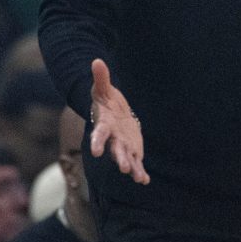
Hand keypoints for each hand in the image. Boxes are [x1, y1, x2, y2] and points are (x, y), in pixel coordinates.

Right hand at [89, 58, 149, 183]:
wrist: (112, 112)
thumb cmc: (105, 100)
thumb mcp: (102, 89)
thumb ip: (100, 78)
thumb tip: (96, 61)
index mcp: (104, 125)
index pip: (99, 134)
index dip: (97, 142)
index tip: (95, 151)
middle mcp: (112, 138)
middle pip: (116, 149)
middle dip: (120, 158)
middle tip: (124, 168)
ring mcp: (122, 145)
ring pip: (127, 158)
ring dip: (133, 168)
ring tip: (138, 178)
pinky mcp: (132, 149)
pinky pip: (136, 162)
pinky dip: (140, 172)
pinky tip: (145, 181)